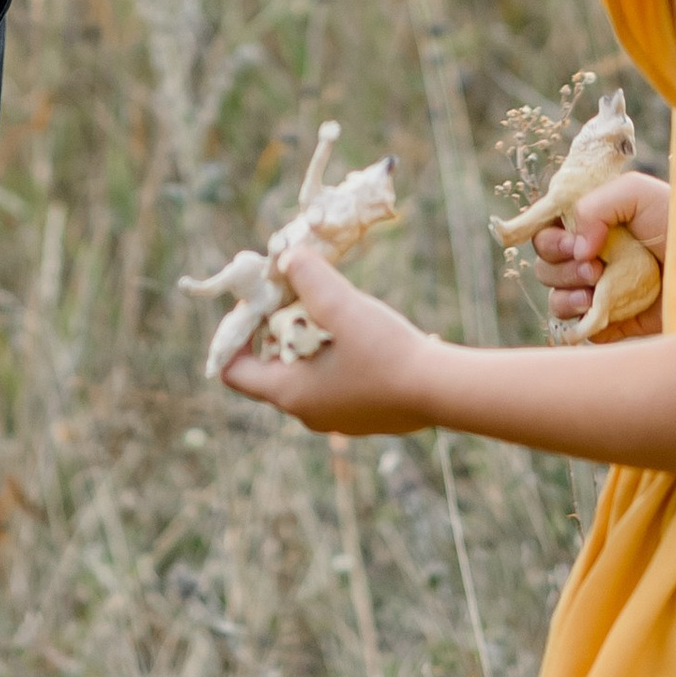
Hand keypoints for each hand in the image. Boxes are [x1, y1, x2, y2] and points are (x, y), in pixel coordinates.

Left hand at [217, 238, 446, 438]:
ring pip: (302, 371)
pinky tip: (358, 332)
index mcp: (289, 393)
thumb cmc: (385, 352)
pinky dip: (331, 353)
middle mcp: (306, 412)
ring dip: (308, 337)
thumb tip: (286, 258)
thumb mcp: (341, 305)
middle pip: (269, 365)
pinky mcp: (359, 415)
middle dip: (278, 326)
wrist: (440, 392)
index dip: (236, 333)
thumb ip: (308, 277)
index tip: (259, 301)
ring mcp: (334, 418)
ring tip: (332, 308)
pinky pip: (329, 380)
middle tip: (300, 294)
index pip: (234, 370)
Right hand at [532, 173, 670, 337]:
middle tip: (595, 267)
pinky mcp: (611, 321)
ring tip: (594, 292)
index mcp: (590, 224)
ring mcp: (599, 291)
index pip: (547, 230)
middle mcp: (591, 257)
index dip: (549, 238)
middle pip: (545, 265)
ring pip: (555, 298)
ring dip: (566, 295)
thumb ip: (595, 206)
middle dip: (561, 266)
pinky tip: (597, 310)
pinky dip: (579, 321)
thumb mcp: (636, 193)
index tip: (571, 243)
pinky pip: (577, 328)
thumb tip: (577, 248)